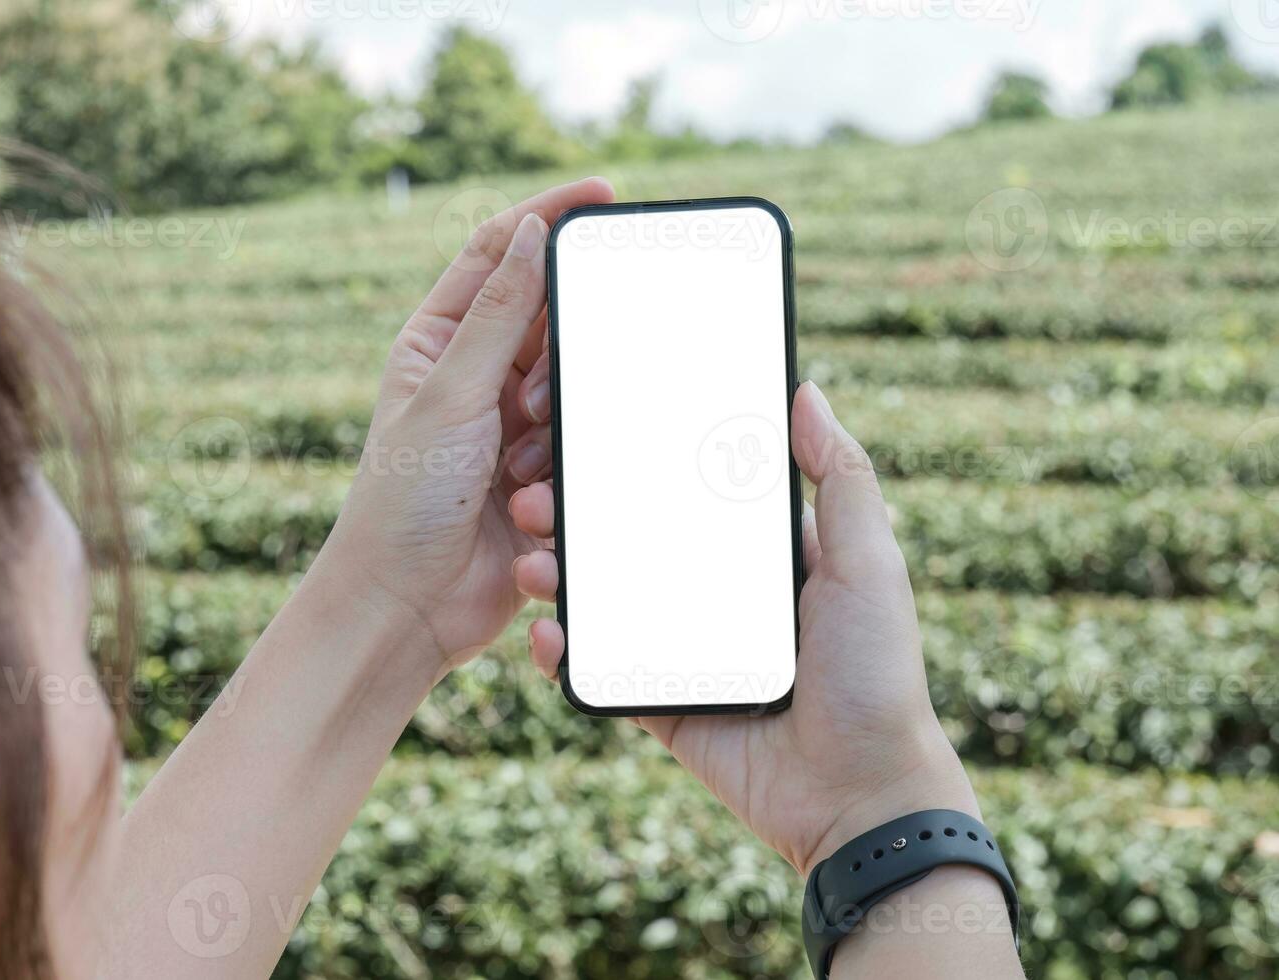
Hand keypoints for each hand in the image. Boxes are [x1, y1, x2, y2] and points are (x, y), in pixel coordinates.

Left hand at [323, 177, 614, 673]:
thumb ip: (498, 314)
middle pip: (549, 323)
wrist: (407, 608)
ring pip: (573, 388)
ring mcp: (510, 427)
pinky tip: (525, 506)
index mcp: (437, 340)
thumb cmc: (401, 500)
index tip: (603, 194)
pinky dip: (559, 475)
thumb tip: (530, 230)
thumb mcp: (450, 395)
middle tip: (530, 411)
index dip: (547, 216)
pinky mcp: (540, 476)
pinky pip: (579, 448)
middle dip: (554, 363)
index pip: (498, 253)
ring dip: (553, 431)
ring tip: (513, 474)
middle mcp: (475, 376)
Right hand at [509, 379, 979, 874]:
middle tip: (538, 497)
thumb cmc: (877, 675)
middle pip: (635, 543)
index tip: (594, 436)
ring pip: (608, 603)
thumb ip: (842, 479)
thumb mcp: (869, 564)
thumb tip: (807, 392)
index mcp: (765, 558)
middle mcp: (720, 598)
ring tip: (533, 562)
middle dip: (581, 518)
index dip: (643, 466)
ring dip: (562, 577)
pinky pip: (603, 673)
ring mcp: (687, 652)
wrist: (860, 797)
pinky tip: (546, 632)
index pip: (694, 496)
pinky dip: (566, 652)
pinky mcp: (665, 706)